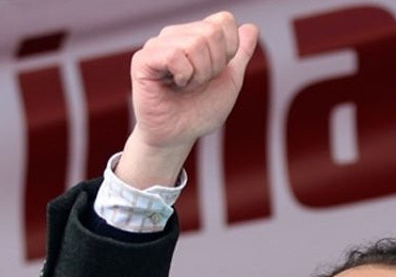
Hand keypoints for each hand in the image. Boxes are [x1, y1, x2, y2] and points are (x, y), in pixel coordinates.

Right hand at [117, 12, 259, 187]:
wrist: (179, 136)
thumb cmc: (200, 111)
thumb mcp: (229, 81)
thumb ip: (241, 54)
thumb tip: (252, 28)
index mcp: (194, 34)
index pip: (223, 21)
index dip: (228, 51)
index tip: (215, 72)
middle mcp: (175, 34)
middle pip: (211, 32)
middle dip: (214, 66)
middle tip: (198, 83)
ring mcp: (157, 45)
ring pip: (195, 43)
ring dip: (199, 74)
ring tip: (186, 86)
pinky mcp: (143, 60)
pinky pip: (175, 55)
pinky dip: (184, 75)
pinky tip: (175, 85)